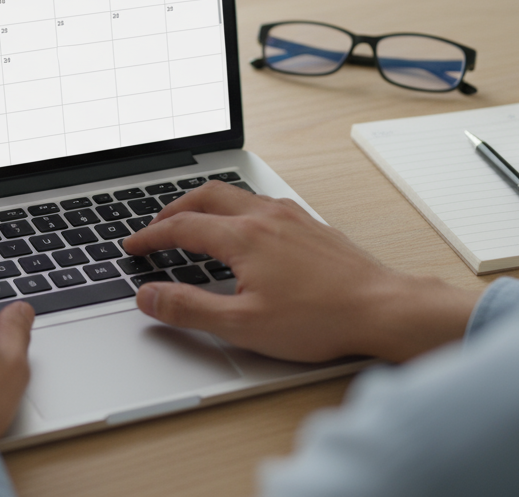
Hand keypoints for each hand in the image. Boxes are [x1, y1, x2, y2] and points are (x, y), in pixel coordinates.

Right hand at [122, 181, 478, 362]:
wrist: (384, 309)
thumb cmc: (320, 318)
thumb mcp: (242, 324)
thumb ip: (188, 309)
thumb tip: (149, 296)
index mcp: (243, 237)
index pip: (181, 227)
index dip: (150, 237)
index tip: (133, 247)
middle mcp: (265, 217)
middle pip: (205, 196)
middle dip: (173, 209)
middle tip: (156, 227)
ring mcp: (292, 217)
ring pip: (236, 195)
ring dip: (206, 204)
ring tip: (193, 221)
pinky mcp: (311, 225)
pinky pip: (262, 203)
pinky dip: (237, 209)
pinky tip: (243, 230)